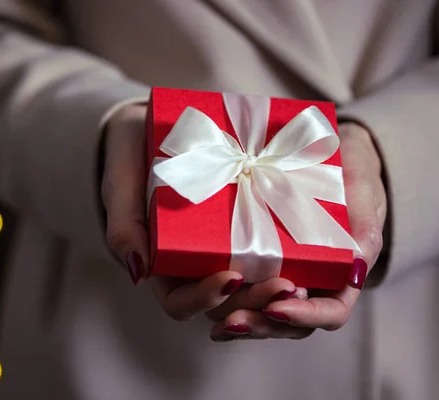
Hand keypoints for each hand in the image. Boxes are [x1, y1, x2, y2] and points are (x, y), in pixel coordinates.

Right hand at [101, 104, 305, 320]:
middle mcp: (194, 262)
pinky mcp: (246, 222)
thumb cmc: (131, 152)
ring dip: (276, 290)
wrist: (156, 121)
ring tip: (303, 279)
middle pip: (225, 302)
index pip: (180, 302)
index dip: (205, 298)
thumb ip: (122, 224)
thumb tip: (137, 272)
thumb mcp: (120, 182)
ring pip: (250, 285)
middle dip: (254, 300)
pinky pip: (267, 251)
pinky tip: (310, 249)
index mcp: (161, 261)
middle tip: (286, 286)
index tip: (231, 277)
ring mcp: (221, 245)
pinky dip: (288, 259)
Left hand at [209, 122, 386, 340]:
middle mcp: (305, 283)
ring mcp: (273, 275)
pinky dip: (217, 302)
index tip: (277, 307)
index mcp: (338, 275)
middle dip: (260, 325)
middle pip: (286, 323)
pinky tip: (203, 307)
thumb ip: (365, 229)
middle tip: (235, 320)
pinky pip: (232, 293)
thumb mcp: (363, 194)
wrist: (315, 150)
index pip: (329, 313)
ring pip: (255, 313)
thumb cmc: (347, 174)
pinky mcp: (244, 261)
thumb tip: (355, 268)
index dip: (304, 317)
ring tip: (217, 321)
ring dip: (236, 317)